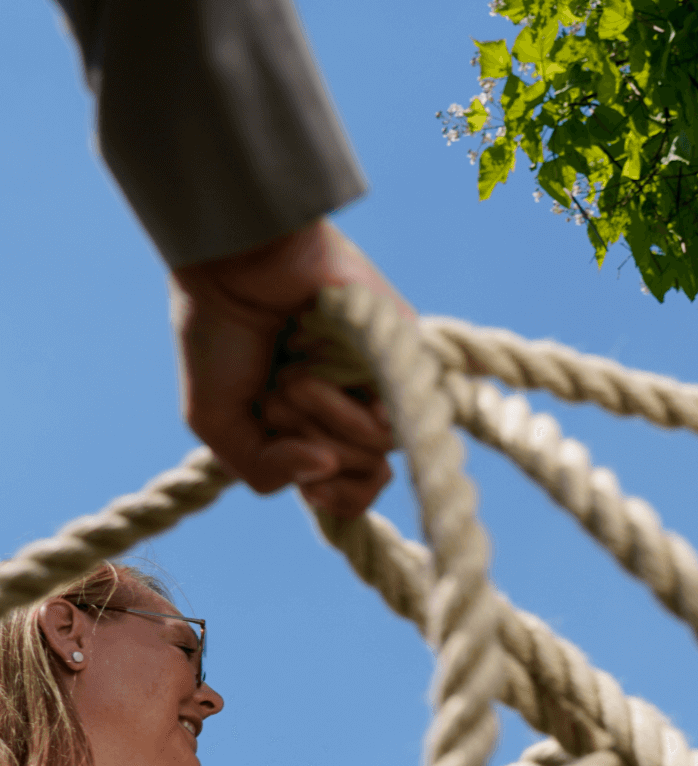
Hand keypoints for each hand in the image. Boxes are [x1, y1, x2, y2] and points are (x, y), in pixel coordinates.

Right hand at [172, 220, 406, 517]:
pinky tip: (318, 367)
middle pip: (365, 479)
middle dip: (309, 443)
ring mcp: (388, 386)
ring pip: (377, 452)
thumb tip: (323, 470)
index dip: (334, 497)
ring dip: (318, 418)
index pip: (355, 496)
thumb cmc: (221, 336)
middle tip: (280, 392)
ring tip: (293, 373)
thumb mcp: (219, 425)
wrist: (235, 268)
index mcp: (326, 431)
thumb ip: (263, 471)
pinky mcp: (410, 361)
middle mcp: (362, 411)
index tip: (305, 468)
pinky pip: (394, 419)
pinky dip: (342, 405)